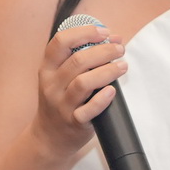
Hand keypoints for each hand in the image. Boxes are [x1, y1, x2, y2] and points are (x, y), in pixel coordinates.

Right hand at [29, 22, 126, 159]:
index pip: (61, 42)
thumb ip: (80, 57)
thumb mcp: (60, 77)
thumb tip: (114, 39)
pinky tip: (112, 91)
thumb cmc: (61, 100)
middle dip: (104, 50)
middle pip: (78, 60)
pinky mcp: (74, 122)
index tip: (104, 32)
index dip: (84, 32)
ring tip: (122, 66)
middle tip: (120, 49)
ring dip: (107, 71)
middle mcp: (51, 85)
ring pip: (83, 83)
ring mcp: (61, 105)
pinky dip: (102, 99)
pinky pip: (88, 110)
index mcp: (47, 68)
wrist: (49, 137)